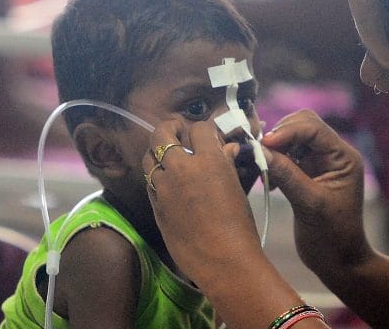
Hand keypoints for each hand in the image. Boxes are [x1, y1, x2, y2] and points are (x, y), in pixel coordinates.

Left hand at [142, 119, 261, 288]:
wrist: (223, 260)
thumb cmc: (239, 225)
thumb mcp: (237, 189)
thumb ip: (226, 164)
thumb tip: (227, 148)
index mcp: (209, 160)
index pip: (199, 128)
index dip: (205, 130)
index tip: (209, 137)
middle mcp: (182, 167)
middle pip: (163, 132)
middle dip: (171, 128)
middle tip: (180, 133)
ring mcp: (164, 186)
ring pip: (149, 156)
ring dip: (159, 152)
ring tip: (171, 158)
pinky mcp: (155, 205)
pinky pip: (149, 180)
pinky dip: (157, 175)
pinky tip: (169, 182)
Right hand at [261, 110, 371, 276]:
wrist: (337, 261)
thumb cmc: (332, 236)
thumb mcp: (309, 205)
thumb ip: (287, 175)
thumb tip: (260, 150)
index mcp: (343, 157)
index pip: (314, 128)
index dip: (287, 131)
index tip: (264, 144)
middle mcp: (333, 154)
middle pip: (302, 125)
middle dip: (279, 135)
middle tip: (260, 153)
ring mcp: (319, 162)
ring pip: (292, 138)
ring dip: (275, 148)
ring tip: (263, 168)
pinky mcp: (306, 172)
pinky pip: (286, 155)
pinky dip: (274, 161)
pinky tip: (269, 181)